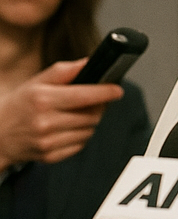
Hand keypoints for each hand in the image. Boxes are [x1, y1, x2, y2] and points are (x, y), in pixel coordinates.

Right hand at [0, 59, 122, 171]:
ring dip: (91, 121)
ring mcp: (48, 142)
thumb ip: (65, 71)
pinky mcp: (50, 156)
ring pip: (89, 130)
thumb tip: (89, 62)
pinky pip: (81, 144)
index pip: (84, 95)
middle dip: (99, 106)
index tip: (117, 90)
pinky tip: (69, 128)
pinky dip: (81, 135)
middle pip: (92, 115)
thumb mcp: (37, 82)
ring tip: (79, 114)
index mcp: (43, 99)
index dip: (105, 92)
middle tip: (96, 100)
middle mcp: (45, 122)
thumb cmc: (19, 105)